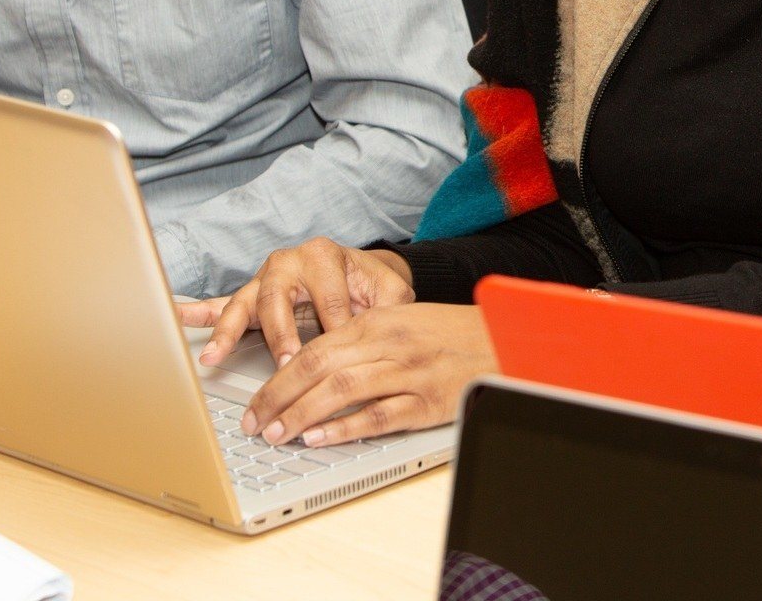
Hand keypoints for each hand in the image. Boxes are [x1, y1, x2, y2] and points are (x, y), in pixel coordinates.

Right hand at [178, 238, 415, 368]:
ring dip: (228, 330)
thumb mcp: (390, 292)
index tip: (336, 355)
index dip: (334, 328)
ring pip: (245, 303)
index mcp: (325, 257)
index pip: (328, 298)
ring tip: (213, 354)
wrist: (360, 270)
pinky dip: (202, 312)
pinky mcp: (253, 293)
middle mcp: (290, 262)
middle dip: (280, 334)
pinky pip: (224, 303)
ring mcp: (267, 278)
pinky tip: (181, 317)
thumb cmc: (371, 285)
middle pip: (278, 298)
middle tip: (284, 363)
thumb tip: (386, 332)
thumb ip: (389, 308)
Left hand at [239, 303, 495, 445]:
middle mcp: (390, 344)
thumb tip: (313, 368)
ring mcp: (410, 373)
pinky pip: (379, 416)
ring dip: (302, 414)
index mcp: (378, 321)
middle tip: (254, 422)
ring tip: (276, 434)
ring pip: (342, 391)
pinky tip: (320, 439)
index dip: (278, 377)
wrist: (508, 339)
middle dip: (278, 397)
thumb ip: (362, 340)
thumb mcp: (404, 321)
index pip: (314, 349)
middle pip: (319, 368)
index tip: (255, 401)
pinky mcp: (428, 402)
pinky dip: (345, 428)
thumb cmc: (452, 333)